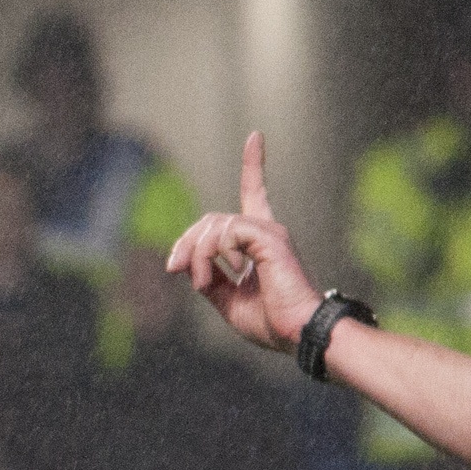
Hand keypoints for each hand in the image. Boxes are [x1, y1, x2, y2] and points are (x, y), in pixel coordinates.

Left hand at [165, 134, 318, 351]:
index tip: (256, 136)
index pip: (255, 193)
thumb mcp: (227, 300)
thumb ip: (211, 279)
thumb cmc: (270, 322)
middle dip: (186, 241)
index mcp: (259, 242)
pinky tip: (230, 271)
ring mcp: (269, 232)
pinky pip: (228, 232)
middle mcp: (267, 230)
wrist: (297, 333)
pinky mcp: (270, 238)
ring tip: (201, 283)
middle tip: (173, 268)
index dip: (253, 165)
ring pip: (214, 226)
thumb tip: (190, 266)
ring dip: (198, 255)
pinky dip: (214, 252)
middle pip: (212, 219)